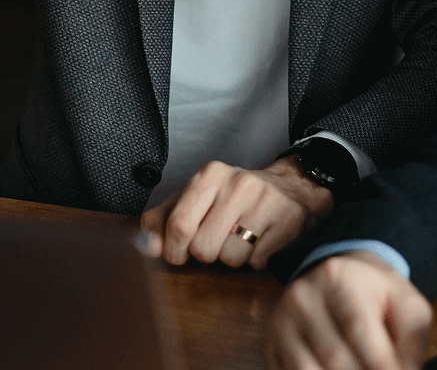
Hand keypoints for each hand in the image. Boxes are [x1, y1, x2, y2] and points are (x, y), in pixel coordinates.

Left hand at [140, 156, 333, 268]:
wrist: (289, 188)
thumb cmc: (233, 199)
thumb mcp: (194, 201)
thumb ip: (162, 221)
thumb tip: (147, 246)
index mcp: (210, 175)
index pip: (178, 225)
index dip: (175, 250)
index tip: (180, 253)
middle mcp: (238, 183)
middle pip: (203, 248)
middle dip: (206, 254)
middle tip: (217, 241)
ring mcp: (266, 200)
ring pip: (230, 259)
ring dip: (233, 259)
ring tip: (241, 239)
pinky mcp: (289, 219)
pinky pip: (258, 262)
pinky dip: (256, 259)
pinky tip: (261, 240)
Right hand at [266, 251, 431, 369]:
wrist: (337, 278)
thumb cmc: (374, 294)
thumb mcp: (405, 302)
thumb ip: (413, 339)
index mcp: (338, 278)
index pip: (358, 329)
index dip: (384, 366)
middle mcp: (303, 298)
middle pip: (334, 359)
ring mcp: (281, 323)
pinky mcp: (271, 346)